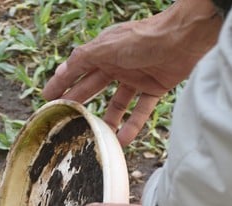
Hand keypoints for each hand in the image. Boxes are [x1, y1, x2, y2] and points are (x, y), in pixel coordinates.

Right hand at [42, 0, 221, 145]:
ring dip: (108, 119)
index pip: (76, 69)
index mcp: (103, 50)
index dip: (61, 83)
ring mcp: (136, 76)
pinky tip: (123, 141)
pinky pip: (140, 110)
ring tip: (96, 137)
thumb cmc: (144, 37)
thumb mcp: (106, 47)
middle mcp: (118, 63)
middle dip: (79, 103)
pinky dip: (132, 125)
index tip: (46, 99)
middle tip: (65, 122)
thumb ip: (83, 59)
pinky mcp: (155, 87)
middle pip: (94, 86)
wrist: (185, 38)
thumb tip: (60, 70)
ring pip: (117, 102)